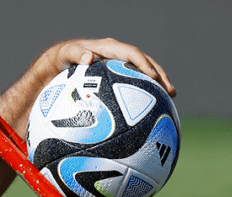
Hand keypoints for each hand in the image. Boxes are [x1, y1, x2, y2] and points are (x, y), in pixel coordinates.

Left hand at [48, 38, 175, 96]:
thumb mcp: (66, 54)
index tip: (153, 78)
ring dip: (157, 86)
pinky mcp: (119, 78)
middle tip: (171, 91)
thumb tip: (88, 58)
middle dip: (160, 76)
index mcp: (110, 49)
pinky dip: (144, 95)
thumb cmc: (63, 59)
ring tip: (170, 101)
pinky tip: (150, 111)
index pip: (132, 54)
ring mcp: (121, 67)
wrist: (61, 63)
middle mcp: (119, 56)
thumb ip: (76, 54)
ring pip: (144, 75)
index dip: (144, 64)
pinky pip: (135, 85)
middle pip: (146, 64)